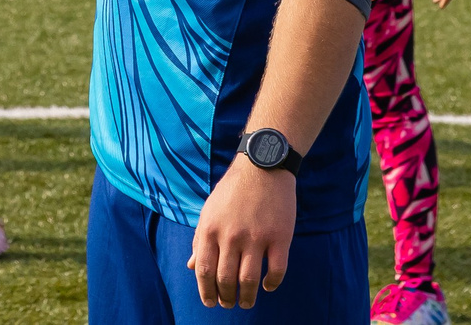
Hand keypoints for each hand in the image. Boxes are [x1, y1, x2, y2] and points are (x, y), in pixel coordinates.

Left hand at [188, 153, 296, 307]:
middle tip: (229, 304)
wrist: (262, 166)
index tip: (210, 302)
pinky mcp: (280, 237)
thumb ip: (200, 239)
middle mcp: (230, 236)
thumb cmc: (233, 190)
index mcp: (210, 229)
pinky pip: (277, 271)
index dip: (206, 291)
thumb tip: (191, 266)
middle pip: (225, 280)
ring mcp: (256, 237)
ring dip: (248, 297)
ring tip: (247, 302)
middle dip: (226, 298)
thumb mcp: (209, 211)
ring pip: (249, 281)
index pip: (203, 270)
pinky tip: (268, 286)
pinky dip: (272, 284)